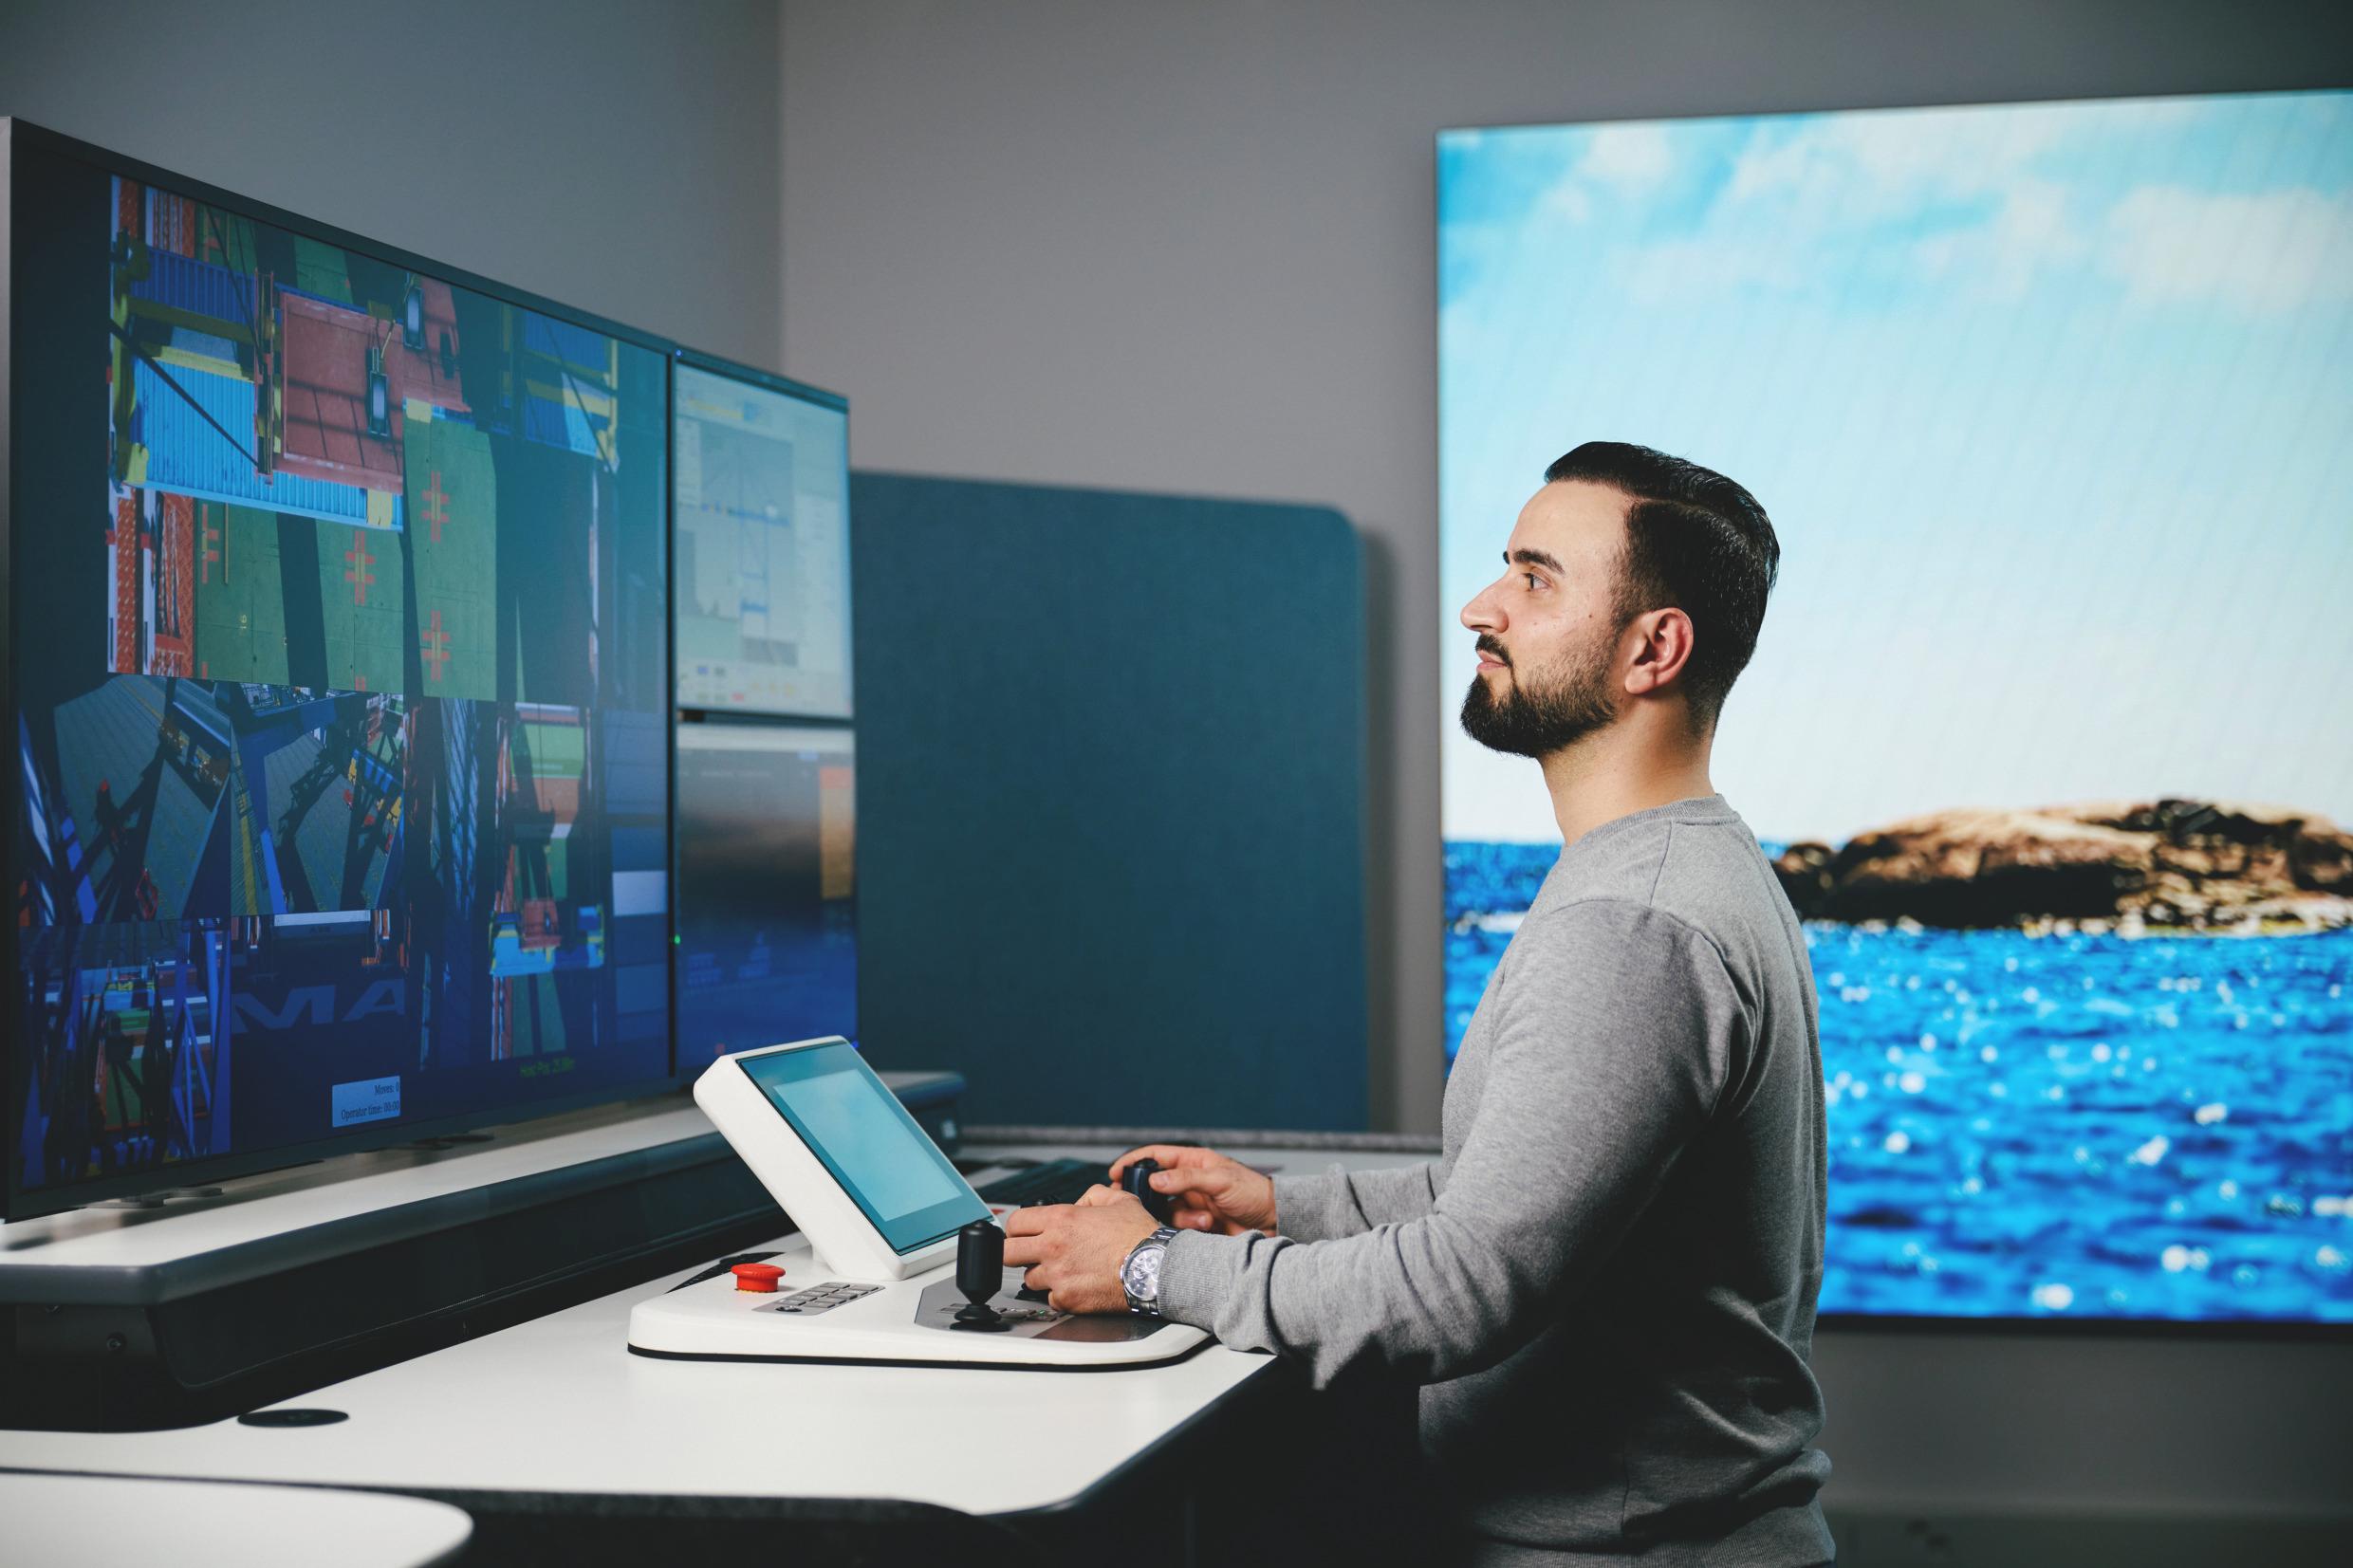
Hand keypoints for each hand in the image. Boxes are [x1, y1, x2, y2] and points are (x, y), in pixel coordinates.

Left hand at [1002, 1188, 1160, 1312]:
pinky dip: (1061, 1294)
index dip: (1017, 1227)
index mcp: (1061, 1219)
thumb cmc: (1141, 1237)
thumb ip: (1092, 1195)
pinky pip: (1051, 1298)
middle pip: (1007, 1253)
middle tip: (1026, 1254)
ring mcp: (1058, 1275)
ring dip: (1042, 1275)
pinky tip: (1078, 1285)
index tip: (1022, 1233)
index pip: (1015, 1222)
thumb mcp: (1118, 1200)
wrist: (1156, 1268)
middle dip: (1015, 1253)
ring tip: (1065, 1270)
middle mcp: (1053, 1247)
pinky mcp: (1067, 1299)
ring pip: (1029, 1279)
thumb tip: (1081, 1202)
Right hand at [1109, 1144, 1276, 1235]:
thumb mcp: (1220, 1180)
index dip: (1134, 1162)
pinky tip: (1206, 1228)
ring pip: (1166, 1210)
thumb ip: (1186, 1178)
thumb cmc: (1253, 1193)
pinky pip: (1178, 1227)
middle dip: (1148, 1197)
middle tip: (1137, 1206)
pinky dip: (1188, 1229)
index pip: (1156, 1156)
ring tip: (1204, 1220)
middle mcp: (1189, 1183)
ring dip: (1181, 1218)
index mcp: (1194, 1162)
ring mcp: (1192, 1204)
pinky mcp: (1196, 1225)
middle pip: (1155, 1187)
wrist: (1274, 1222)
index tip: (1115, 1172)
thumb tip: (1154, 1179)